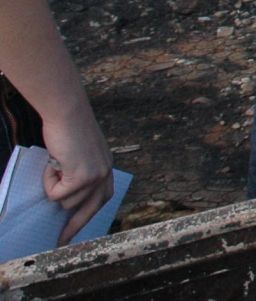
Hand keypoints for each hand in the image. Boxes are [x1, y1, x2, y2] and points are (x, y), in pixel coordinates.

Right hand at [40, 104, 112, 245]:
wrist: (68, 114)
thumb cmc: (67, 130)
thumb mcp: (78, 155)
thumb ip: (78, 173)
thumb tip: (64, 200)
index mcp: (106, 168)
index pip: (102, 198)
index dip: (88, 215)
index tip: (76, 230)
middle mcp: (105, 173)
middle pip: (89, 211)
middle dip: (73, 227)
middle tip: (60, 242)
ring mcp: (95, 177)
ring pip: (67, 202)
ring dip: (54, 186)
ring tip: (55, 164)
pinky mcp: (82, 178)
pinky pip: (56, 194)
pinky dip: (48, 181)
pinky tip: (54, 162)